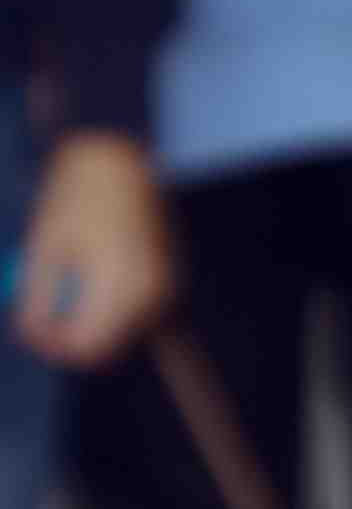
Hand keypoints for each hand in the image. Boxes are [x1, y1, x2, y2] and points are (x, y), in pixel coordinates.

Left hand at [10, 128, 175, 364]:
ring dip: (89, 323)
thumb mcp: (44, 250)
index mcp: (120, 287)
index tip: (29, 329)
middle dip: (70, 338)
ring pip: (120, 332)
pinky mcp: (166, 278)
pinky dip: (107, 308)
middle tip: (41, 314)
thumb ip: (37, 300)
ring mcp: (163, 287)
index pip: (86, 348)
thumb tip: (31, 337)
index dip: (53, 346)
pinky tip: (90, 276)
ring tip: (65, 284)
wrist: (117, 159)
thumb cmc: (75, 198)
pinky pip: (133, 312)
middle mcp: (150, 295)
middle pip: (107, 348)